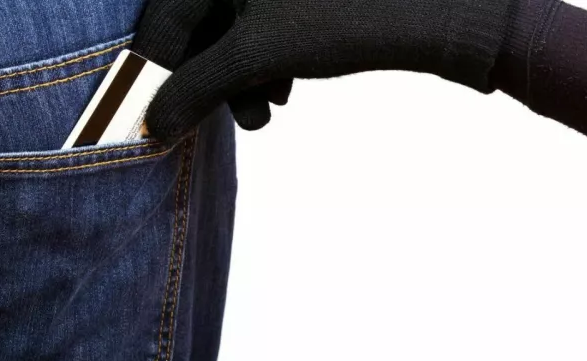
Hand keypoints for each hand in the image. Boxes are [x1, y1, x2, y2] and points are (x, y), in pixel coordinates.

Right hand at [133, 0, 516, 138]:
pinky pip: (264, 23)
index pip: (163, 22)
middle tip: (233, 119)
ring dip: (243, 76)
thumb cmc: (341, 20)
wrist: (434, 12)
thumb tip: (153, 123)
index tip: (158, 118)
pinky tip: (287, 87)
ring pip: (234, 29)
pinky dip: (268, 59)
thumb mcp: (257, 57)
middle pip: (199, 24)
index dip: (158, 75)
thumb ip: (196, 88)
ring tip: (267, 110)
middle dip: (213, 80)